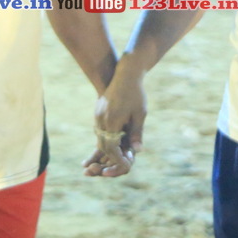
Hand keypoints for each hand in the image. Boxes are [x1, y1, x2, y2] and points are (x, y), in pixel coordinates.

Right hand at [83, 55, 146, 176]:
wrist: (126, 73)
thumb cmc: (136, 94)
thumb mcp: (140, 114)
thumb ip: (137, 133)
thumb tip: (138, 152)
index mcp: (112, 121)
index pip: (111, 147)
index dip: (117, 159)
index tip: (125, 164)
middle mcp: (102, 119)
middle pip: (103, 144)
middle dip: (111, 156)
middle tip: (120, 162)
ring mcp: (98, 114)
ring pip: (100, 137)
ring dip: (107, 147)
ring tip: (117, 154)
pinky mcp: (98, 111)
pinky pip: (99, 129)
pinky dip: (106, 137)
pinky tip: (113, 140)